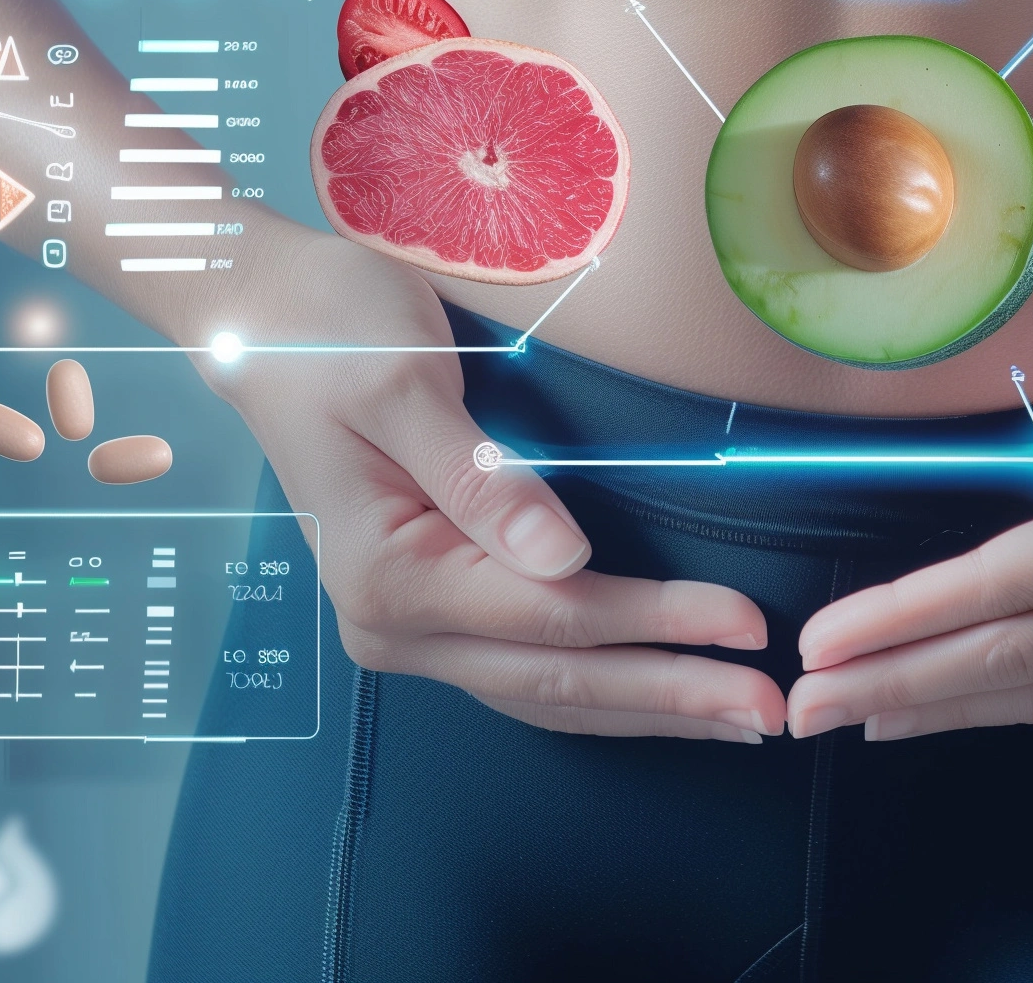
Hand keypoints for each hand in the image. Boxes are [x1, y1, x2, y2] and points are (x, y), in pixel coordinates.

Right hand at [203, 225, 787, 741]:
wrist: (261, 318)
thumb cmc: (331, 332)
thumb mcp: (404, 384)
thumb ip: (484, 480)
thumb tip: (567, 556)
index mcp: (387, 573)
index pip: (553, 615)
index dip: (657, 622)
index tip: (746, 622)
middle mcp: (390, 624)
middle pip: (556, 678)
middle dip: (671, 692)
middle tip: (772, 705)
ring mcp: (404, 626)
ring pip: (543, 693)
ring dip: (645, 704)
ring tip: (738, 714)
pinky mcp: (424, 607)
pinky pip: (522, 670)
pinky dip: (598, 688)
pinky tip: (658, 694)